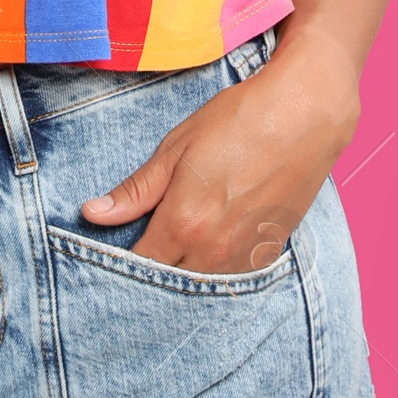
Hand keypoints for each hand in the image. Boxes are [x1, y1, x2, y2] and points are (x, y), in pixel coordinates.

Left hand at [80, 25, 361, 273]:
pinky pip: (230, 278)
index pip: (138, 265)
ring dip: (183, 271)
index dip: (120, 259)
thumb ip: (136, 189)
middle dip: (150, 270)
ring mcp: (244, 258)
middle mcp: (213, 251)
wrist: (305, 113)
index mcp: (183, 223)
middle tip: (145, 240)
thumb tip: (92, 213)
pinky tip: (210, 242)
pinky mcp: (268, 254)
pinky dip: (214, 268)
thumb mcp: (177, 146)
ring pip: (199, 284)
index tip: (113, 246)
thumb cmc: (238, 121)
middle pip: (167, 282)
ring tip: (178, 241)